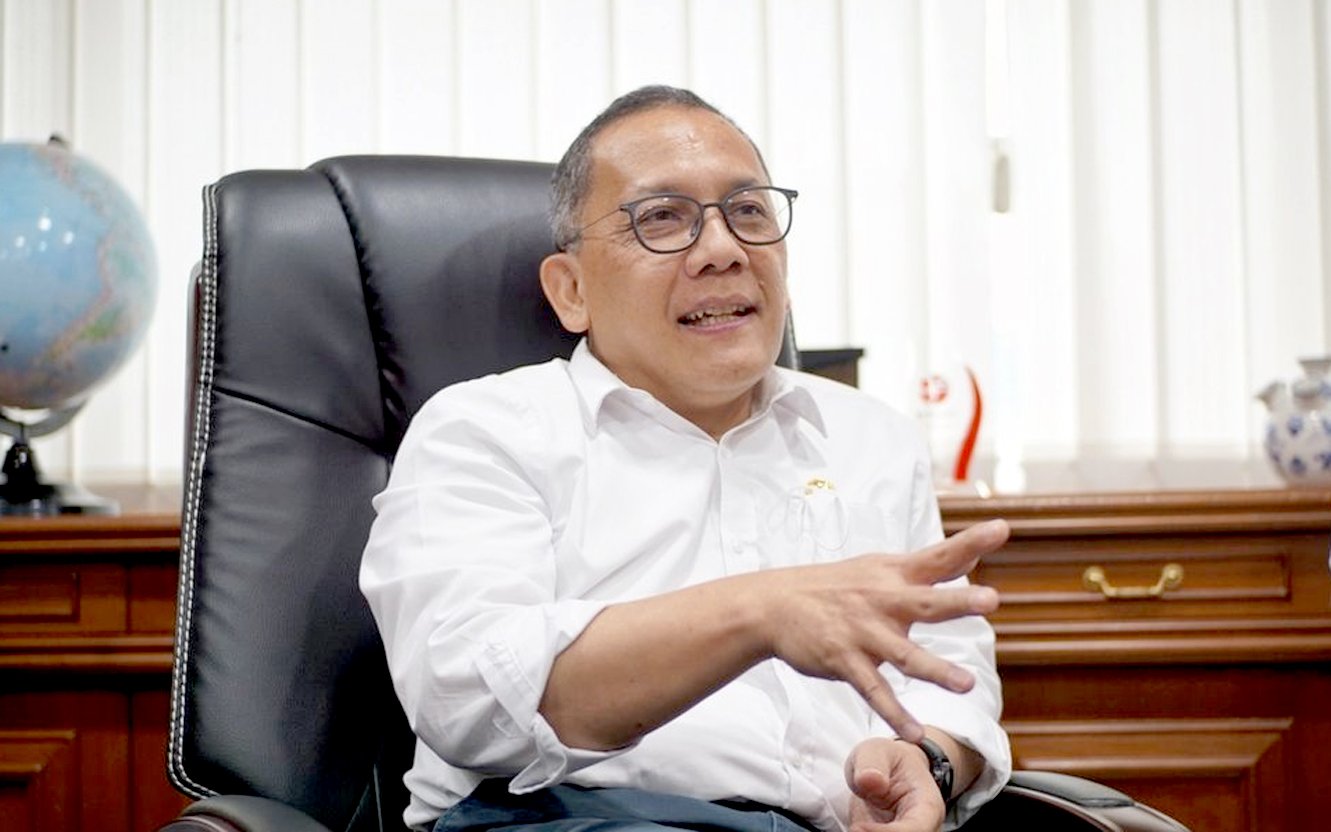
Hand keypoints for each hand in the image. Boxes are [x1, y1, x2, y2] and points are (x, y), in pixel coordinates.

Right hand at [761, 519, 1006, 740]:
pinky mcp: (844, 661)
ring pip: (904, 655)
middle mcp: (883, 601)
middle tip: (990, 600)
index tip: (1002, 527)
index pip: (940, 557)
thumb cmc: (835, 586)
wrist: (775, 605)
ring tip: (965, 685)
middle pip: (926, 602)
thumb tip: (972, 551)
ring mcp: (864, 633)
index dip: (971, 542)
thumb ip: (928, 565)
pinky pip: (874, 691)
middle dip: (958, 602)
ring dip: (935, 670)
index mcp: (895, 575)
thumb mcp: (879, 567)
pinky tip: (915, 731)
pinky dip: (894, 713)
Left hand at [845, 737, 944, 831]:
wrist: (892, 771)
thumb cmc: (888, 760)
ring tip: (853, 827)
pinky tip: (853, 829)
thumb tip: (870, 781)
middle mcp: (922, 828)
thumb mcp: (876, 750)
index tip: (859, 827)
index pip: (914, 829)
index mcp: (927, 805)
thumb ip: (872, 763)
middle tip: (853, 828)